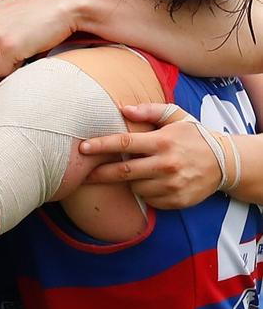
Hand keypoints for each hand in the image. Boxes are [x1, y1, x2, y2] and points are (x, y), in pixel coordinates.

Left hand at [0, 0, 78, 76]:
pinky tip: (31, 49)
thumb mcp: (11, 13)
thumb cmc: (43, 13)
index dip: (4, 43)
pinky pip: (3, 72)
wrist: (66, 7)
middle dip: (7, 53)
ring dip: (13, 60)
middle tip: (26, 38)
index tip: (20, 31)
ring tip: (30, 42)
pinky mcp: (7, 47)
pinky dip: (18, 67)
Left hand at [79, 103, 222, 207]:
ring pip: (135, 188)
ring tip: (135, 172)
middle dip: (100, 174)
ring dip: (129, 182)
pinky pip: (149, 200)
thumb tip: (122, 108)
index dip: (101, 146)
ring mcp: (172, 185)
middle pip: (123, 172)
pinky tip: (151, 182)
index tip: (82, 148)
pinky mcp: (177, 201)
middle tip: (83, 174)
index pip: (124, 144)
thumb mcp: (176, 116)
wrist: (226, 163)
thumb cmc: (194, 135)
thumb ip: (149, 110)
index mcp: (162, 142)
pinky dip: (145, 192)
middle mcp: (166, 164)